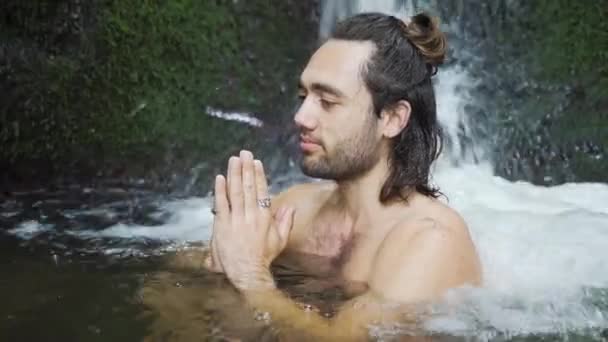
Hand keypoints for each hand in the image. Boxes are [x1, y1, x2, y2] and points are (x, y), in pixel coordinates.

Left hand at [209, 150, 294, 289]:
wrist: (247, 273)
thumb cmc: (263, 257)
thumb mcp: (280, 240)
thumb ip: (285, 222)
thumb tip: (291, 207)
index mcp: (264, 217)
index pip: (261, 191)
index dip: (258, 175)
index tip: (256, 162)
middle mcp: (250, 216)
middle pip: (248, 187)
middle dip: (246, 169)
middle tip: (244, 153)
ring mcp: (236, 220)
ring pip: (235, 192)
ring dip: (234, 174)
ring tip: (234, 160)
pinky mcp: (222, 226)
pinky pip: (221, 204)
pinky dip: (220, 190)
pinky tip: (220, 178)